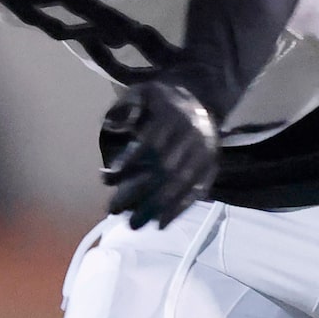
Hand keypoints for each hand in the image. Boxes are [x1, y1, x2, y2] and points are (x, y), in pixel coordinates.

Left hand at [101, 78, 218, 228]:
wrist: (199, 99)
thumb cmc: (160, 101)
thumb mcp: (141, 92)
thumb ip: (126, 107)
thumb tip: (115, 127)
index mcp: (174, 116)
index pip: (150, 144)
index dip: (129, 163)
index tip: (106, 179)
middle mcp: (193, 135)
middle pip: (165, 169)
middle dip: (138, 192)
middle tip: (113, 210)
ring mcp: (206, 152)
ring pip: (181, 184)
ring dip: (156, 207)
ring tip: (134, 225)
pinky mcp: (212, 166)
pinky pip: (197, 191)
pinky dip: (179, 209)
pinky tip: (160, 224)